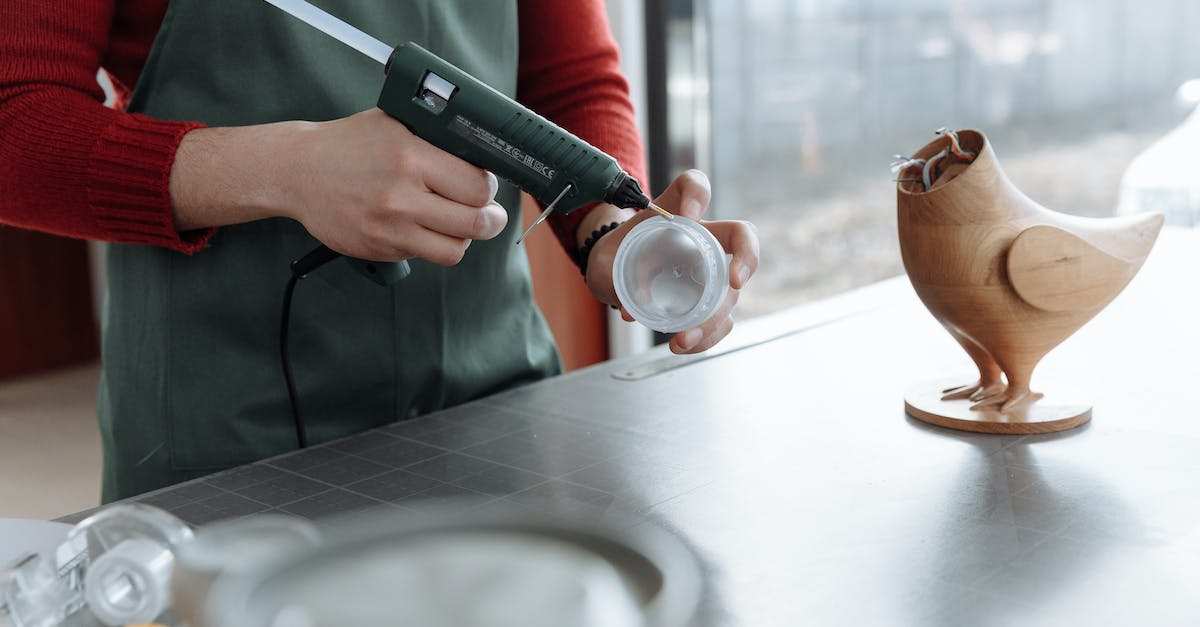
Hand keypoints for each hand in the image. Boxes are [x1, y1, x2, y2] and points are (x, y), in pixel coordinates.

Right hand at [170, 108, 506, 264]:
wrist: (298, 172)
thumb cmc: (350, 145)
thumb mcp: (395, 124)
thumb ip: (437, 140)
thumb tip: (483, 156)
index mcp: (410, 156)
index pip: (478, 186)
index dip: (488, 188)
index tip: (485, 185)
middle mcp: (401, 195)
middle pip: (474, 223)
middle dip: (490, 219)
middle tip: (490, 214)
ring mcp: (389, 228)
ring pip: (454, 249)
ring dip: (464, 238)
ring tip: (460, 224)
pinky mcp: (380, 249)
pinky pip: (425, 256)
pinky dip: (432, 244)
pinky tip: (423, 227)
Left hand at [584, 170, 759, 353]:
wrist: (615, 275)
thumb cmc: (614, 257)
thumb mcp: (604, 258)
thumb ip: (612, 275)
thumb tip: (632, 308)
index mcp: (674, 216)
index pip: (694, 185)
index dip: (698, 193)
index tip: (690, 212)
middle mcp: (700, 239)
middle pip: (740, 236)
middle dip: (747, 257)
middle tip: (734, 282)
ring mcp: (708, 272)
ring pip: (732, 289)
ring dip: (716, 316)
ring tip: (683, 338)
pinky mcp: (707, 302)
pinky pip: (720, 320)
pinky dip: (707, 336)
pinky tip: (684, 344)